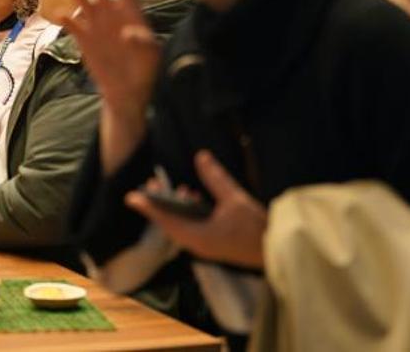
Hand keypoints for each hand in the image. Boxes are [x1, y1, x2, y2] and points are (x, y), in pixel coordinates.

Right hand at [62, 0, 160, 128]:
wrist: (127, 90)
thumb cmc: (145, 70)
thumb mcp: (151, 56)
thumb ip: (143, 42)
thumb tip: (128, 32)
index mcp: (131, 12)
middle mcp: (111, 13)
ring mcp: (95, 25)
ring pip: (83, 1)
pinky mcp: (83, 39)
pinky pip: (72, 25)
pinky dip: (66, 20)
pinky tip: (61, 15)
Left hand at [126, 151, 266, 268]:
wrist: (278, 252)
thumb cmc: (256, 229)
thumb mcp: (235, 199)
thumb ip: (216, 178)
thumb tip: (201, 157)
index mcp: (197, 237)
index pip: (165, 221)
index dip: (148, 207)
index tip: (131, 197)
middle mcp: (197, 245)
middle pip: (170, 223)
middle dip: (161, 203)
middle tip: (151, 184)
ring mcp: (206, 246)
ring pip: (182, 225)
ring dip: (177, 207)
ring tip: (178, 189)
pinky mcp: (215, 244)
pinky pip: (193, 228)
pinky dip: (190, 213)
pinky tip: (196, 198)